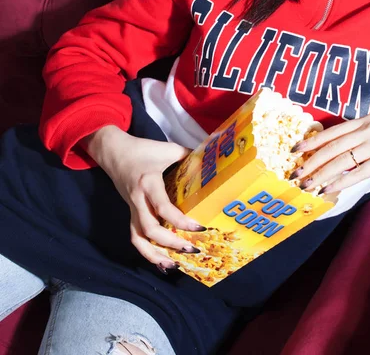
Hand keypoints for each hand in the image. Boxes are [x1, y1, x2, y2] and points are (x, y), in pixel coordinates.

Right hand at [82, 125, 205, 271]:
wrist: (113, 151)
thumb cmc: (142, 149)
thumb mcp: (167, 149)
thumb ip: (188, 154)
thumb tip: (211, 159)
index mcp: (148, 183)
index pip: (163, 208)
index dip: (180, 221)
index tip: (199, 228)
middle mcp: (138, 200)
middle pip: (150, 230)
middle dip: (171, 243)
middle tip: (192, 249)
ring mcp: (132, 208)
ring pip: (138, 238)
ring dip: (155, 254)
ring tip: (174, 266)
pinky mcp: (130, 212)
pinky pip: (135, 236)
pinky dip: (146, 251)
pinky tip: (160, 260)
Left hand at [292, 113, 369, 193]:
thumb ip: (366, 134)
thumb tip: (345, 149)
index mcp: (366, 120)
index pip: (332, 131)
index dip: (312, 141)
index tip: (295, 150)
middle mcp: (367, 128)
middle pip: (332, 146)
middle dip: (311, 162)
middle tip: (295, 174)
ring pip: (341, 160)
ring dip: (321, 174)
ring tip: (308, 185)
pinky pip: (359, 172)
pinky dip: (342, 182)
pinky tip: (330, 190)